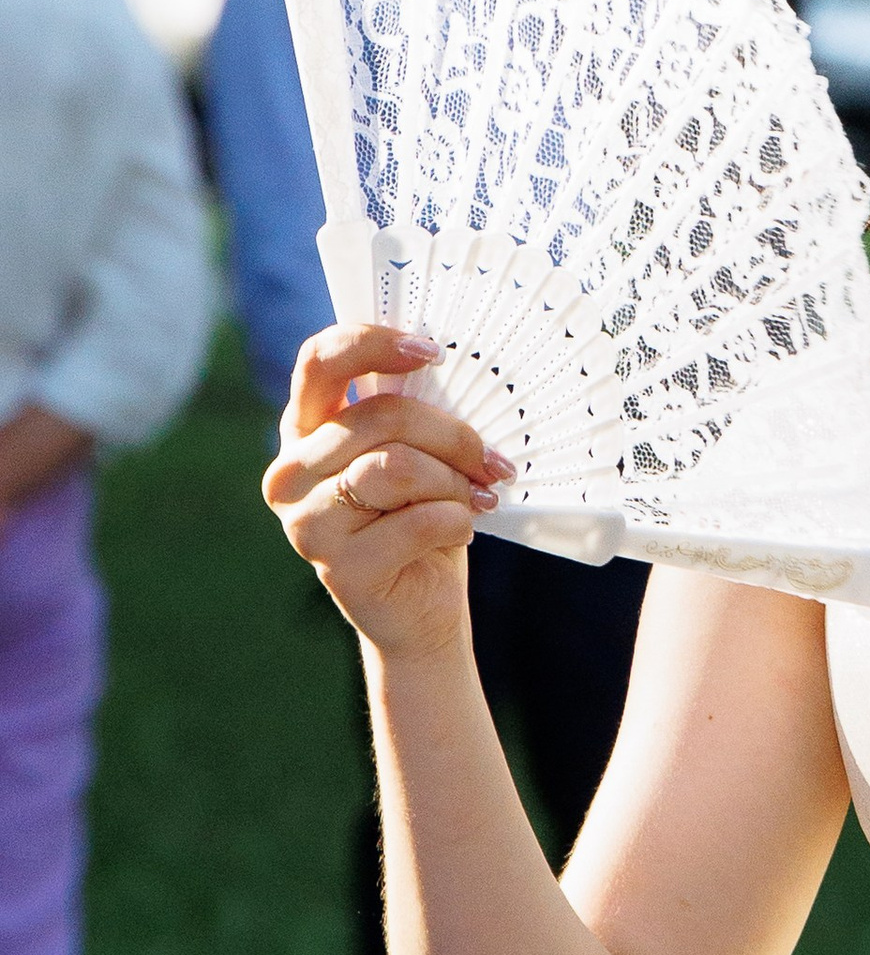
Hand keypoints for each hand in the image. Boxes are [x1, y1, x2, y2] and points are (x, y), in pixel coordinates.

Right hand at [263, 323, 511, 659]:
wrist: (420, 610)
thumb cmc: (420, 518)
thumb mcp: (414, 453)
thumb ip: (410, 411)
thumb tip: (449, 358)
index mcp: (304, 429)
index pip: (320, 360)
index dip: (375, 344)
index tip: (434, 352)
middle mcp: (290, 472)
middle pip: (381, 417)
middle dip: (453, 436)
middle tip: (493, 462)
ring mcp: (305, 522)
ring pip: (398, 467)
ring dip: (455, 483)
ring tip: (477, 499)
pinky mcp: (337, 567)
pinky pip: (418, 521)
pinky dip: (456, 522)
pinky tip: (459, 532)